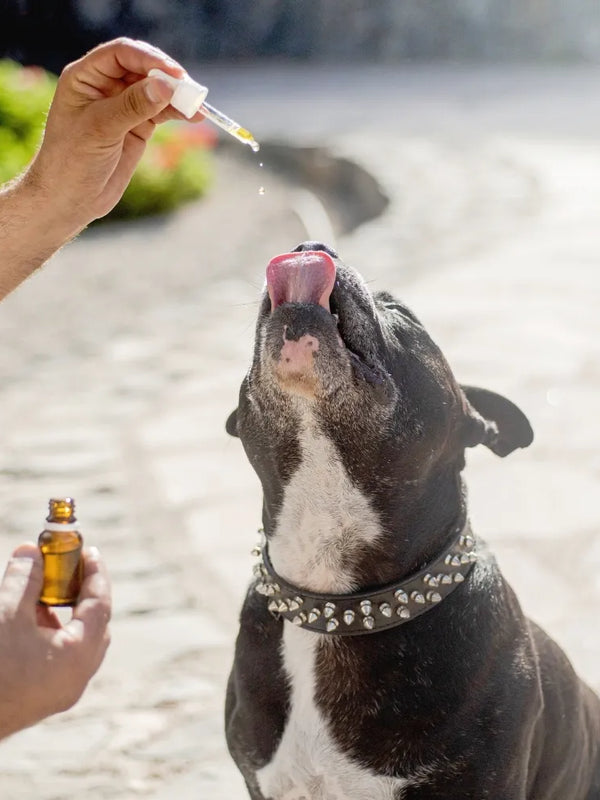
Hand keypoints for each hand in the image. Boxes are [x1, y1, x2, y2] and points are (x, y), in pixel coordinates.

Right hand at [0, 542, 110, 739]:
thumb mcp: (6, 613)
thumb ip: (24, 579)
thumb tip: (31, 551)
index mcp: (77, 655)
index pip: (100, 605)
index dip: (95, 574)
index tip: (88, 551)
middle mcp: (77, 678)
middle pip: (94, 626)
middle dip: (82, 594)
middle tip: (68, 570)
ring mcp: (61, 693)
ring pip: (77, 644)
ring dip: (65, 615)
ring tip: (42, 593)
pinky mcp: (43, 700)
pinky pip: (60, 660)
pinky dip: (52, 636)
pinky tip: (29, 622)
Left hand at [24, 37, 200, 235]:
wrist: (70, 199)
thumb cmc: (72, 161)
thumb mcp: (101, 129)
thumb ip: (133, 105)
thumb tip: (166, 86)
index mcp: (85, 77)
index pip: (121, 54)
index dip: (148, 59)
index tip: (174, 74)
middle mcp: (105, 87)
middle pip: (143, 69)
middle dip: (168, 77)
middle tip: (190, 90)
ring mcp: (123, 107)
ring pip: (156, 90)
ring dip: (177, 96)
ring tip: (197, 106)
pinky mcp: (137, 127)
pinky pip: (162, 112)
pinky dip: (178, 112)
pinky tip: (194, 116)